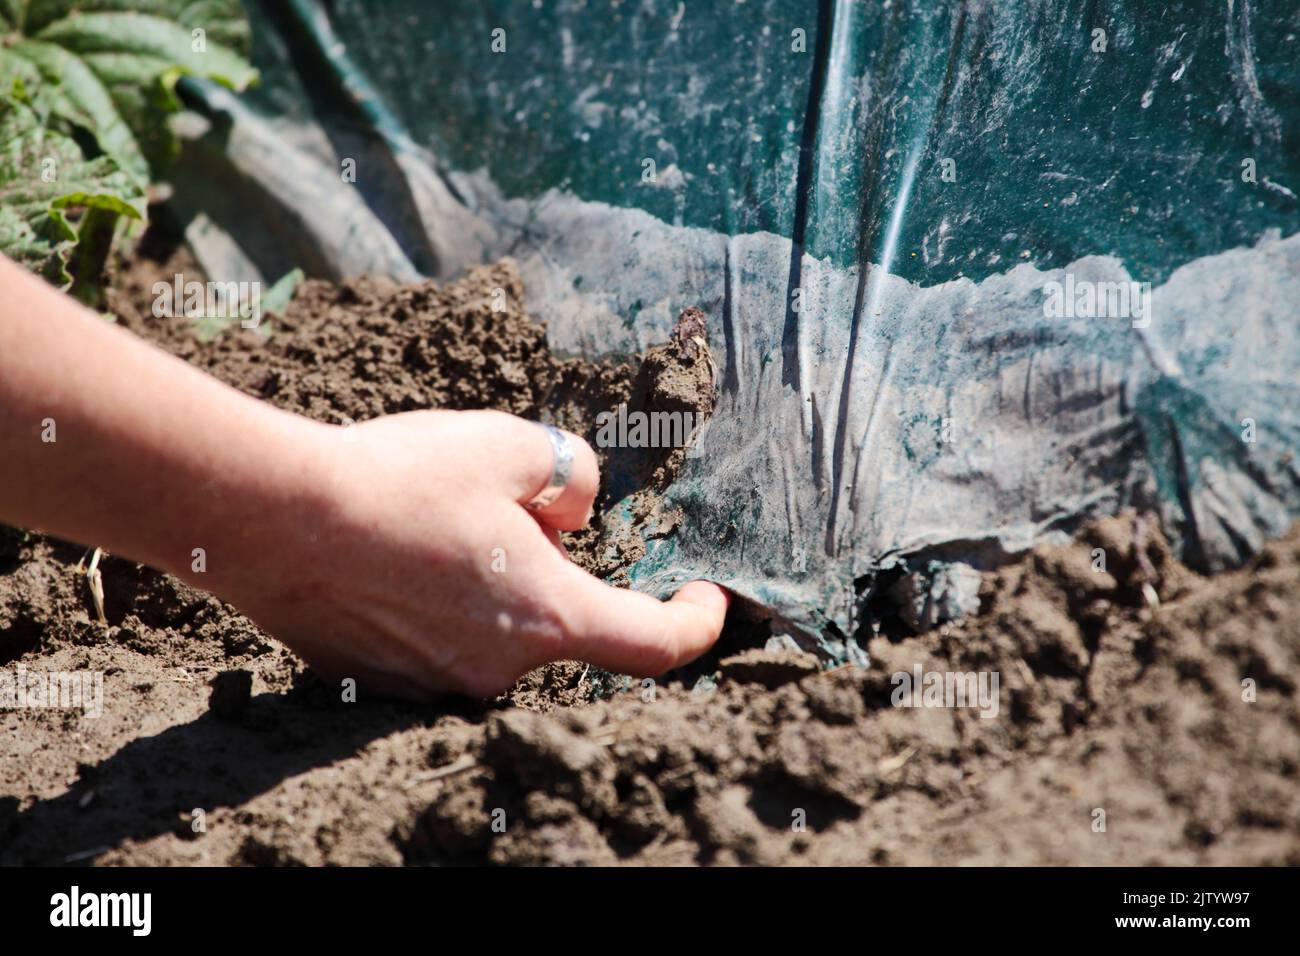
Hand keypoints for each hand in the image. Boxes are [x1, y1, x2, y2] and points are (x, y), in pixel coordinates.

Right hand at [201, 410, 729, 697]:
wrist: (276, 520)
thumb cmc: (399, 480)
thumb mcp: (511, 446)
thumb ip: (572, 476)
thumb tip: (574, 508)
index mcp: (549, 615)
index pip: (656, 643)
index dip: (696, 622)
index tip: (707, 599)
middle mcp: (502, 665)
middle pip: (563, 620)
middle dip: (559, 566)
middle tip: (511, 507)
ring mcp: (442, 680)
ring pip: (500, 628)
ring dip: (497, 582)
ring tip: (436, 521)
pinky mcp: (390, 680)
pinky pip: (443, 640)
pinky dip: (444, 602)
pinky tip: (399, 554)